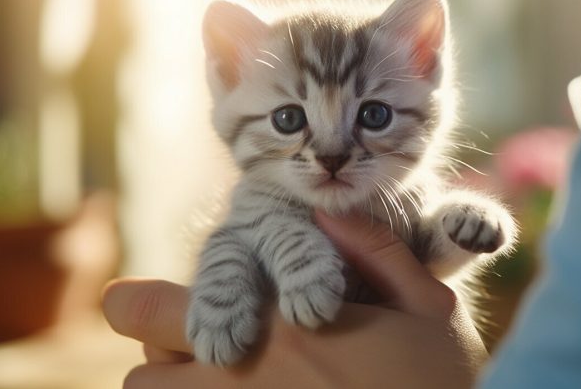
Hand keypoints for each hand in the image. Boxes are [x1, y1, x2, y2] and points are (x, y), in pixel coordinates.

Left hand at [102, 211, 487, 387]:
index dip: (137, 306)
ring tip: (226, 382)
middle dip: (159, 357)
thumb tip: (326, 209)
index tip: (140, 306)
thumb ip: (376, 251)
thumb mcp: (429, 308)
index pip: (154, 311)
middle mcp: (246, 381)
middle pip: (142, 373)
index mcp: (279, 328)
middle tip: (207, 352)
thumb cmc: (443, 384)